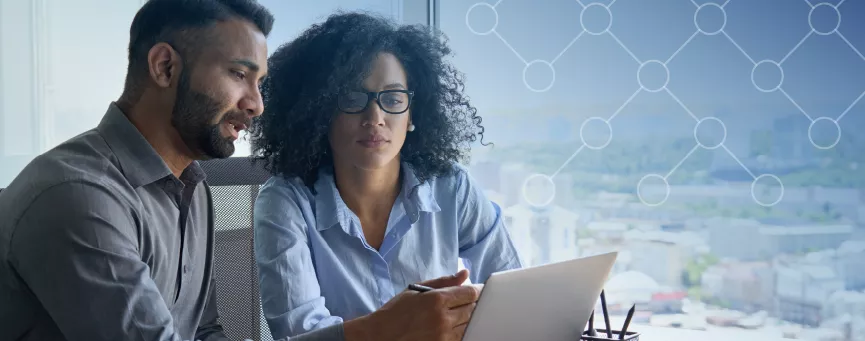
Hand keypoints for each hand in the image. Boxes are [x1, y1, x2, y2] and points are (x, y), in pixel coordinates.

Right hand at [344, 270, 480, 340]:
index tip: (475, 290)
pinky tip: (453, 326)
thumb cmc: (396, 311)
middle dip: (472, 304)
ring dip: (467, 318)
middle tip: (465, 302)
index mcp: (437, 299)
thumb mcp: (416, 290)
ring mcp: (443, 335)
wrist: (380, 336)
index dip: (476, 291)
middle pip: (472, 309)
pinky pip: (461, 338)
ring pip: (469, 325)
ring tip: (457, 314)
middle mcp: (443, 318)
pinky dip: (461, 331)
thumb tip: (465, 274)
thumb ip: (443, 281)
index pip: (470, 293)